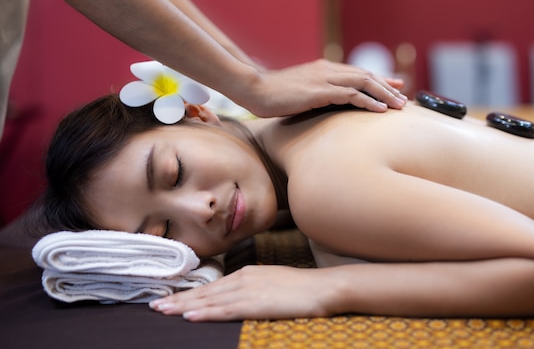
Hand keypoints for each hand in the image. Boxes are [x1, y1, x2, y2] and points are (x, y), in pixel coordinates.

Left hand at [149, 265, 336, 320]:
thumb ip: (253, 288)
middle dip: (178, 299)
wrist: (322, 288)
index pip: (212, 286)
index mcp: (247, 273)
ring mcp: (249, 290)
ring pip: (210, 300)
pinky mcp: (256, 304)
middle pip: (205, 291)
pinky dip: (205, 313)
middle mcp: (243, 278)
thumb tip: (238, 297)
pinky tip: (190, 316)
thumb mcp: (273, 283)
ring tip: (162, 310)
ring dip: (184, 306)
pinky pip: (225, 310)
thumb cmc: (301, 288)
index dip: (189, 293)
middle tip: (154, 305)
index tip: (169, 297)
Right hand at [243, 59, 406, 116]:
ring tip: (399, 105)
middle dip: (387, 86)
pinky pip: (351, 95)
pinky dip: (369, 102)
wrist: (253, 89)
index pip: (357, 73)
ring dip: (384, 94)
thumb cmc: (272, 95)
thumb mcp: (298, 92)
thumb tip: (326, 103)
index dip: (378, 79)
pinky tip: (380, 110)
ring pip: (363, 83)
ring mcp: (324, 79)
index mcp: (323, 69)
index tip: (395, 85)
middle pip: (365, 76)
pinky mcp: (320, 91)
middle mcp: (327, 70)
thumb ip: (315, 94)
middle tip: (404, 97)